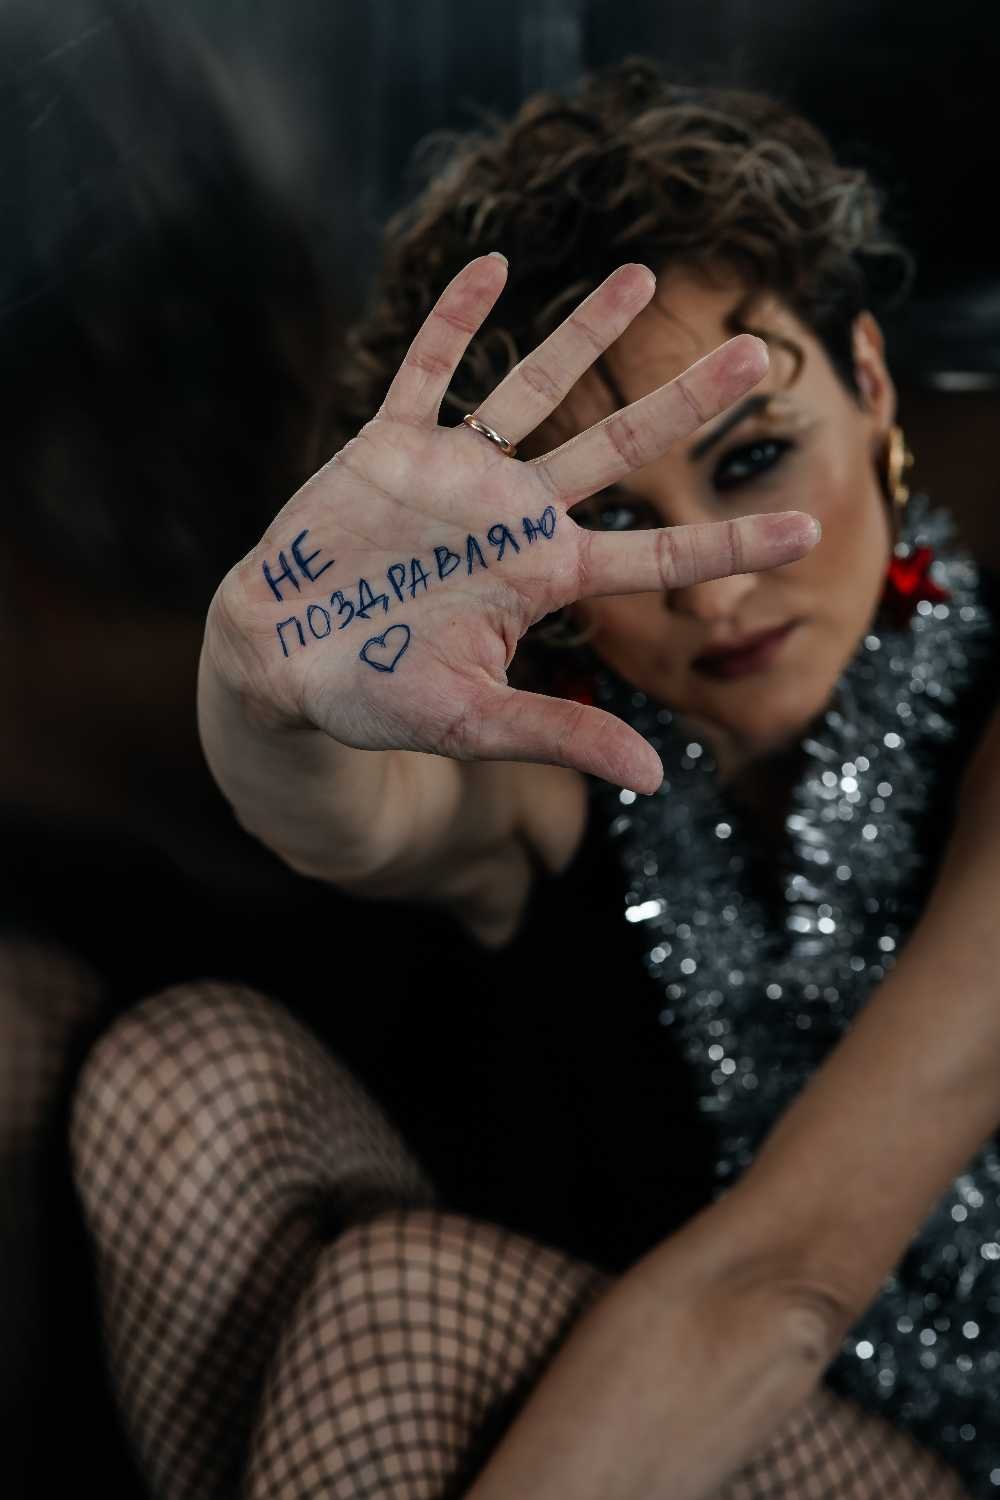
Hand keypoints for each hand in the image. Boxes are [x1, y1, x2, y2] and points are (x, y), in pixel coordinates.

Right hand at [208, 255, 818, 793]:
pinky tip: (493, 267)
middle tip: (758, 349)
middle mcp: (512, 516)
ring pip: (531, 388)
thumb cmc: (375, 696)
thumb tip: (657, 780)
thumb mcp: (473, 724)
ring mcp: (454, 475)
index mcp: (542, 579)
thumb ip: (561, 734)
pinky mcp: (389, 446)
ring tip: (642, 275)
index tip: (806, 530)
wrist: (280, 661)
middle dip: (685, 402)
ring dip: (581, 333)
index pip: (654, 555)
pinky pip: (427, 370)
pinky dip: (453, 320)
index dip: (728, 543)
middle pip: (616, 446)